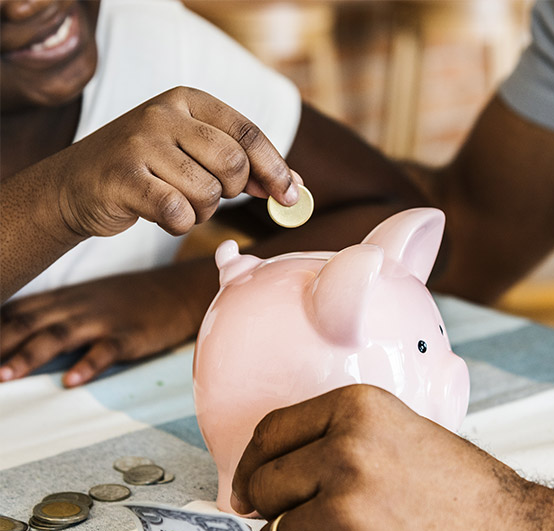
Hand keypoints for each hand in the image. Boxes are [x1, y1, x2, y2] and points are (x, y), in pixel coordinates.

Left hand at [0, 261, 209, 386]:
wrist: (178, 291)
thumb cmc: (130, 299)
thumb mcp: (89, 298)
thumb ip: (55, 312)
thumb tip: (17, 334)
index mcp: (66, 298)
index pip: (16, 312)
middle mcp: (79, 305)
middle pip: (30, 322)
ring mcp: (106, 319)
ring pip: (61, 334)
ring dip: (31, 354)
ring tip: (6, 375)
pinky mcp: (131, 333)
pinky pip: (107, 348)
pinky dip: (89, 364)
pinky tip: (72, 381)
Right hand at [55, 86, 298, 238]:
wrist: (77, 185)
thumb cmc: (148, 171)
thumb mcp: (194, 154)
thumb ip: (241, 164)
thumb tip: (294, 186)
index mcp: (187, 101)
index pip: (248, 133)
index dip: (275, 168)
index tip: (291, 195)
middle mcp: (164, 113)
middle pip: (233, 163)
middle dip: (232, 191)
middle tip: (211, 195)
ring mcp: (139, 143)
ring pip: (208, 193)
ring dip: (202, 212)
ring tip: (178, 202)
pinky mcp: (122, 177)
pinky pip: (177, 213)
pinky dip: (179, 224)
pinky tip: (162, 215)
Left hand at [231, 385, 553, 530]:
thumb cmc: (453, 486)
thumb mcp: (393, 430)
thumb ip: (330, 437)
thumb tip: (262, 476)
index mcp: (356, 407)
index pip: (270, 432)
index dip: (252, 463)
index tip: (249, 486)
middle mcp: (347, 451)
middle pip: (265, 484)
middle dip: (275, 507)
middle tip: (306, 517)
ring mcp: (347, 510)